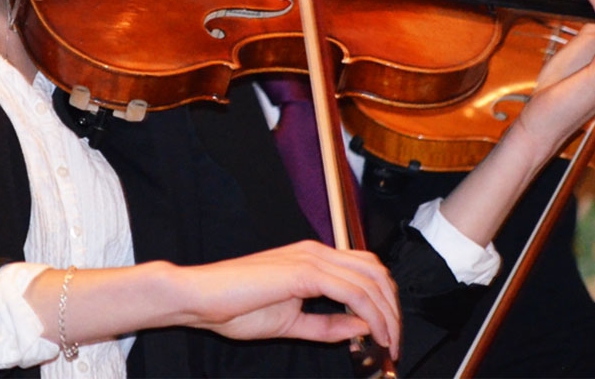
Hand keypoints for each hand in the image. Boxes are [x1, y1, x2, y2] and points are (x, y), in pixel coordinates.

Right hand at [173, 241, 401, 357]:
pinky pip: (352, 291)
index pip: (366, 271)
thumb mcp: (291, 323)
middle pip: (376, 272)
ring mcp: (311, 258)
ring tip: (388, 343)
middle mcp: (316, 252)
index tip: (388, 335)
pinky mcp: (304, 271)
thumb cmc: (233, 308)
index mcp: (313, 259)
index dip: (385, 302)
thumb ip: (326, 325)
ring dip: (387, 314)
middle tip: (394, 342)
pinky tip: (373, 334)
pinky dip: (370, 314)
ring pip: (370, 280)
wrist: (199, 298)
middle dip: (393, 308)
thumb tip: (362, 328)